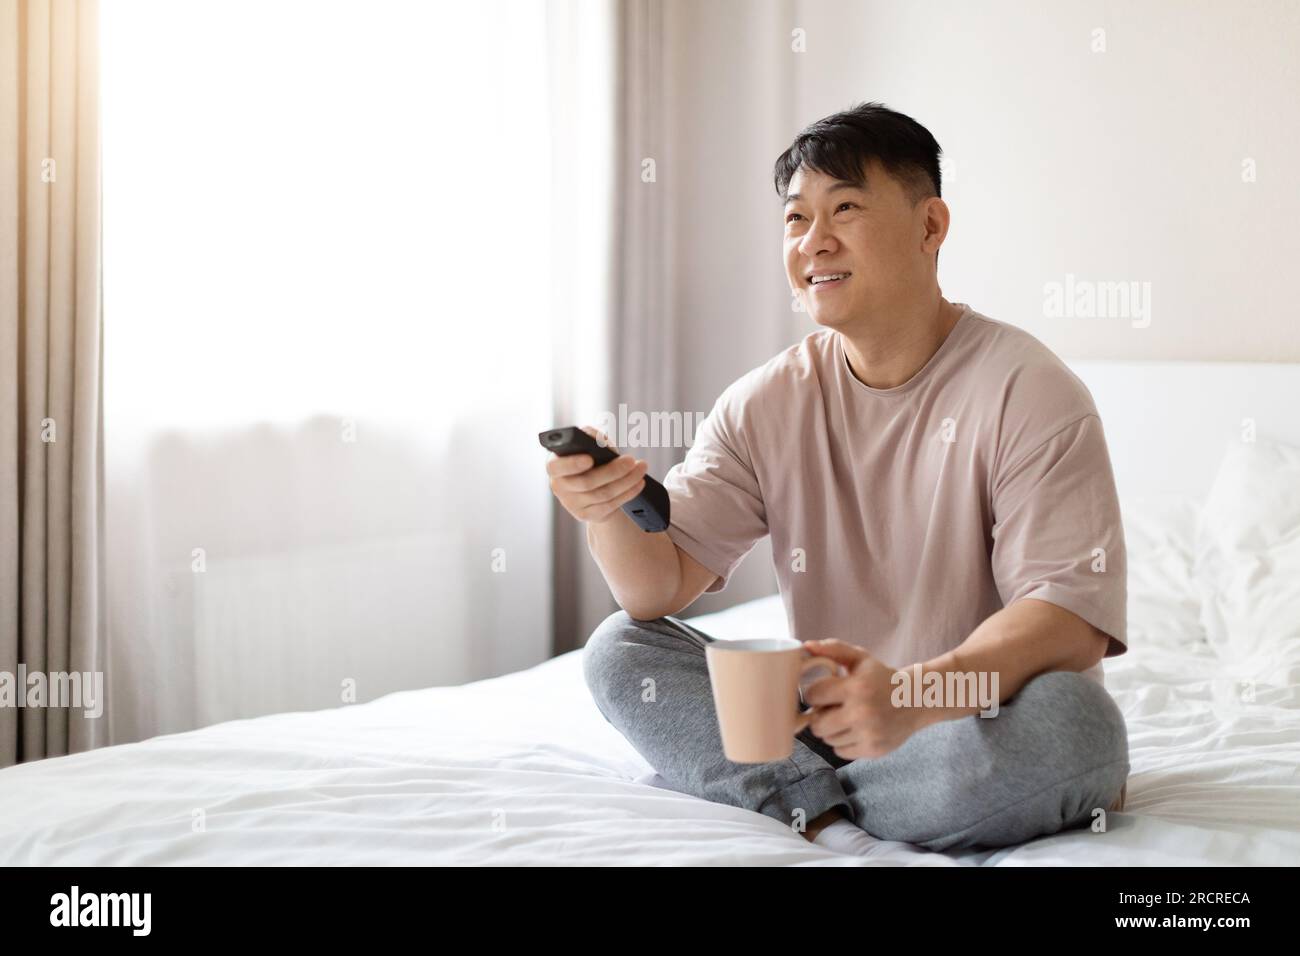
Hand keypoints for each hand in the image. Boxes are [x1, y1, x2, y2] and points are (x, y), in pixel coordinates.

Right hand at [546, 426, 648, 524]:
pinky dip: (628, 493)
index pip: (556, 466)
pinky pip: (610, 505)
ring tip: (640, 468)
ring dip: (626, 481)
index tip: (590, 459)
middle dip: (613, 471)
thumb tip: (598, 440)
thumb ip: (590, 437)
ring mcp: (572, 504)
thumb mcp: (588, 445)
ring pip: (602, 494)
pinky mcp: (586, 515)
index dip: (572, 464)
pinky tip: (638, 483)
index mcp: (554, 466)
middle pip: (587, 482)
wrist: (594, 484)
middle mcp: (559, 487)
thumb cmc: (590, 458)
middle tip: (631, 460)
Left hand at [800, 639, 927, 759]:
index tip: (821, 693)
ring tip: (844, 718)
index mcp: (856, 687)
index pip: (813, 696)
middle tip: (830, 709)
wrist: (916, 700)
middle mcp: (862, 712)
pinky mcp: (873, 750)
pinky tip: (854, 730)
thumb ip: (833, 649)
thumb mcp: (861, 658)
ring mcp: (868, 733)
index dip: (814, 694)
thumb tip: (806, 646)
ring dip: (831, 730)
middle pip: (816, 724)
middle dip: (819, 716)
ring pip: (827, 739)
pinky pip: (840, 752)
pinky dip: (842, 743)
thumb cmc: (882, 678)